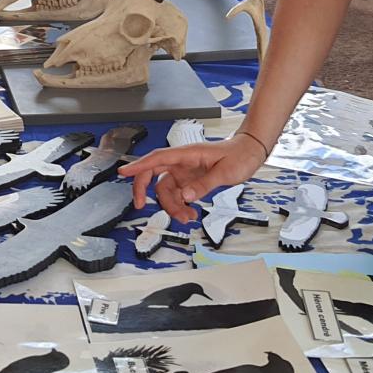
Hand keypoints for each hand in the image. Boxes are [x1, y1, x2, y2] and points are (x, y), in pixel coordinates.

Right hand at [118, 136, 267, 221]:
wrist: (249, 154)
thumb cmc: (238, 156)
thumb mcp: (225, 172)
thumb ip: (204, 185)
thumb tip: (185, 196)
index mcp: (187, 154)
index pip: (157, 158)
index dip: (138, 165)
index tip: (123, 172)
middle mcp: (182, 162)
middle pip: (154, 174)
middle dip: (145, 190)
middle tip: (140, 206)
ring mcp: (185, 172)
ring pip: (166, 190)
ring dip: (171, 206)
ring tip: (187, 218)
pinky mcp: (190, 180)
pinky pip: (178, 195)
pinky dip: (181, 206)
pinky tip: (191, 214)